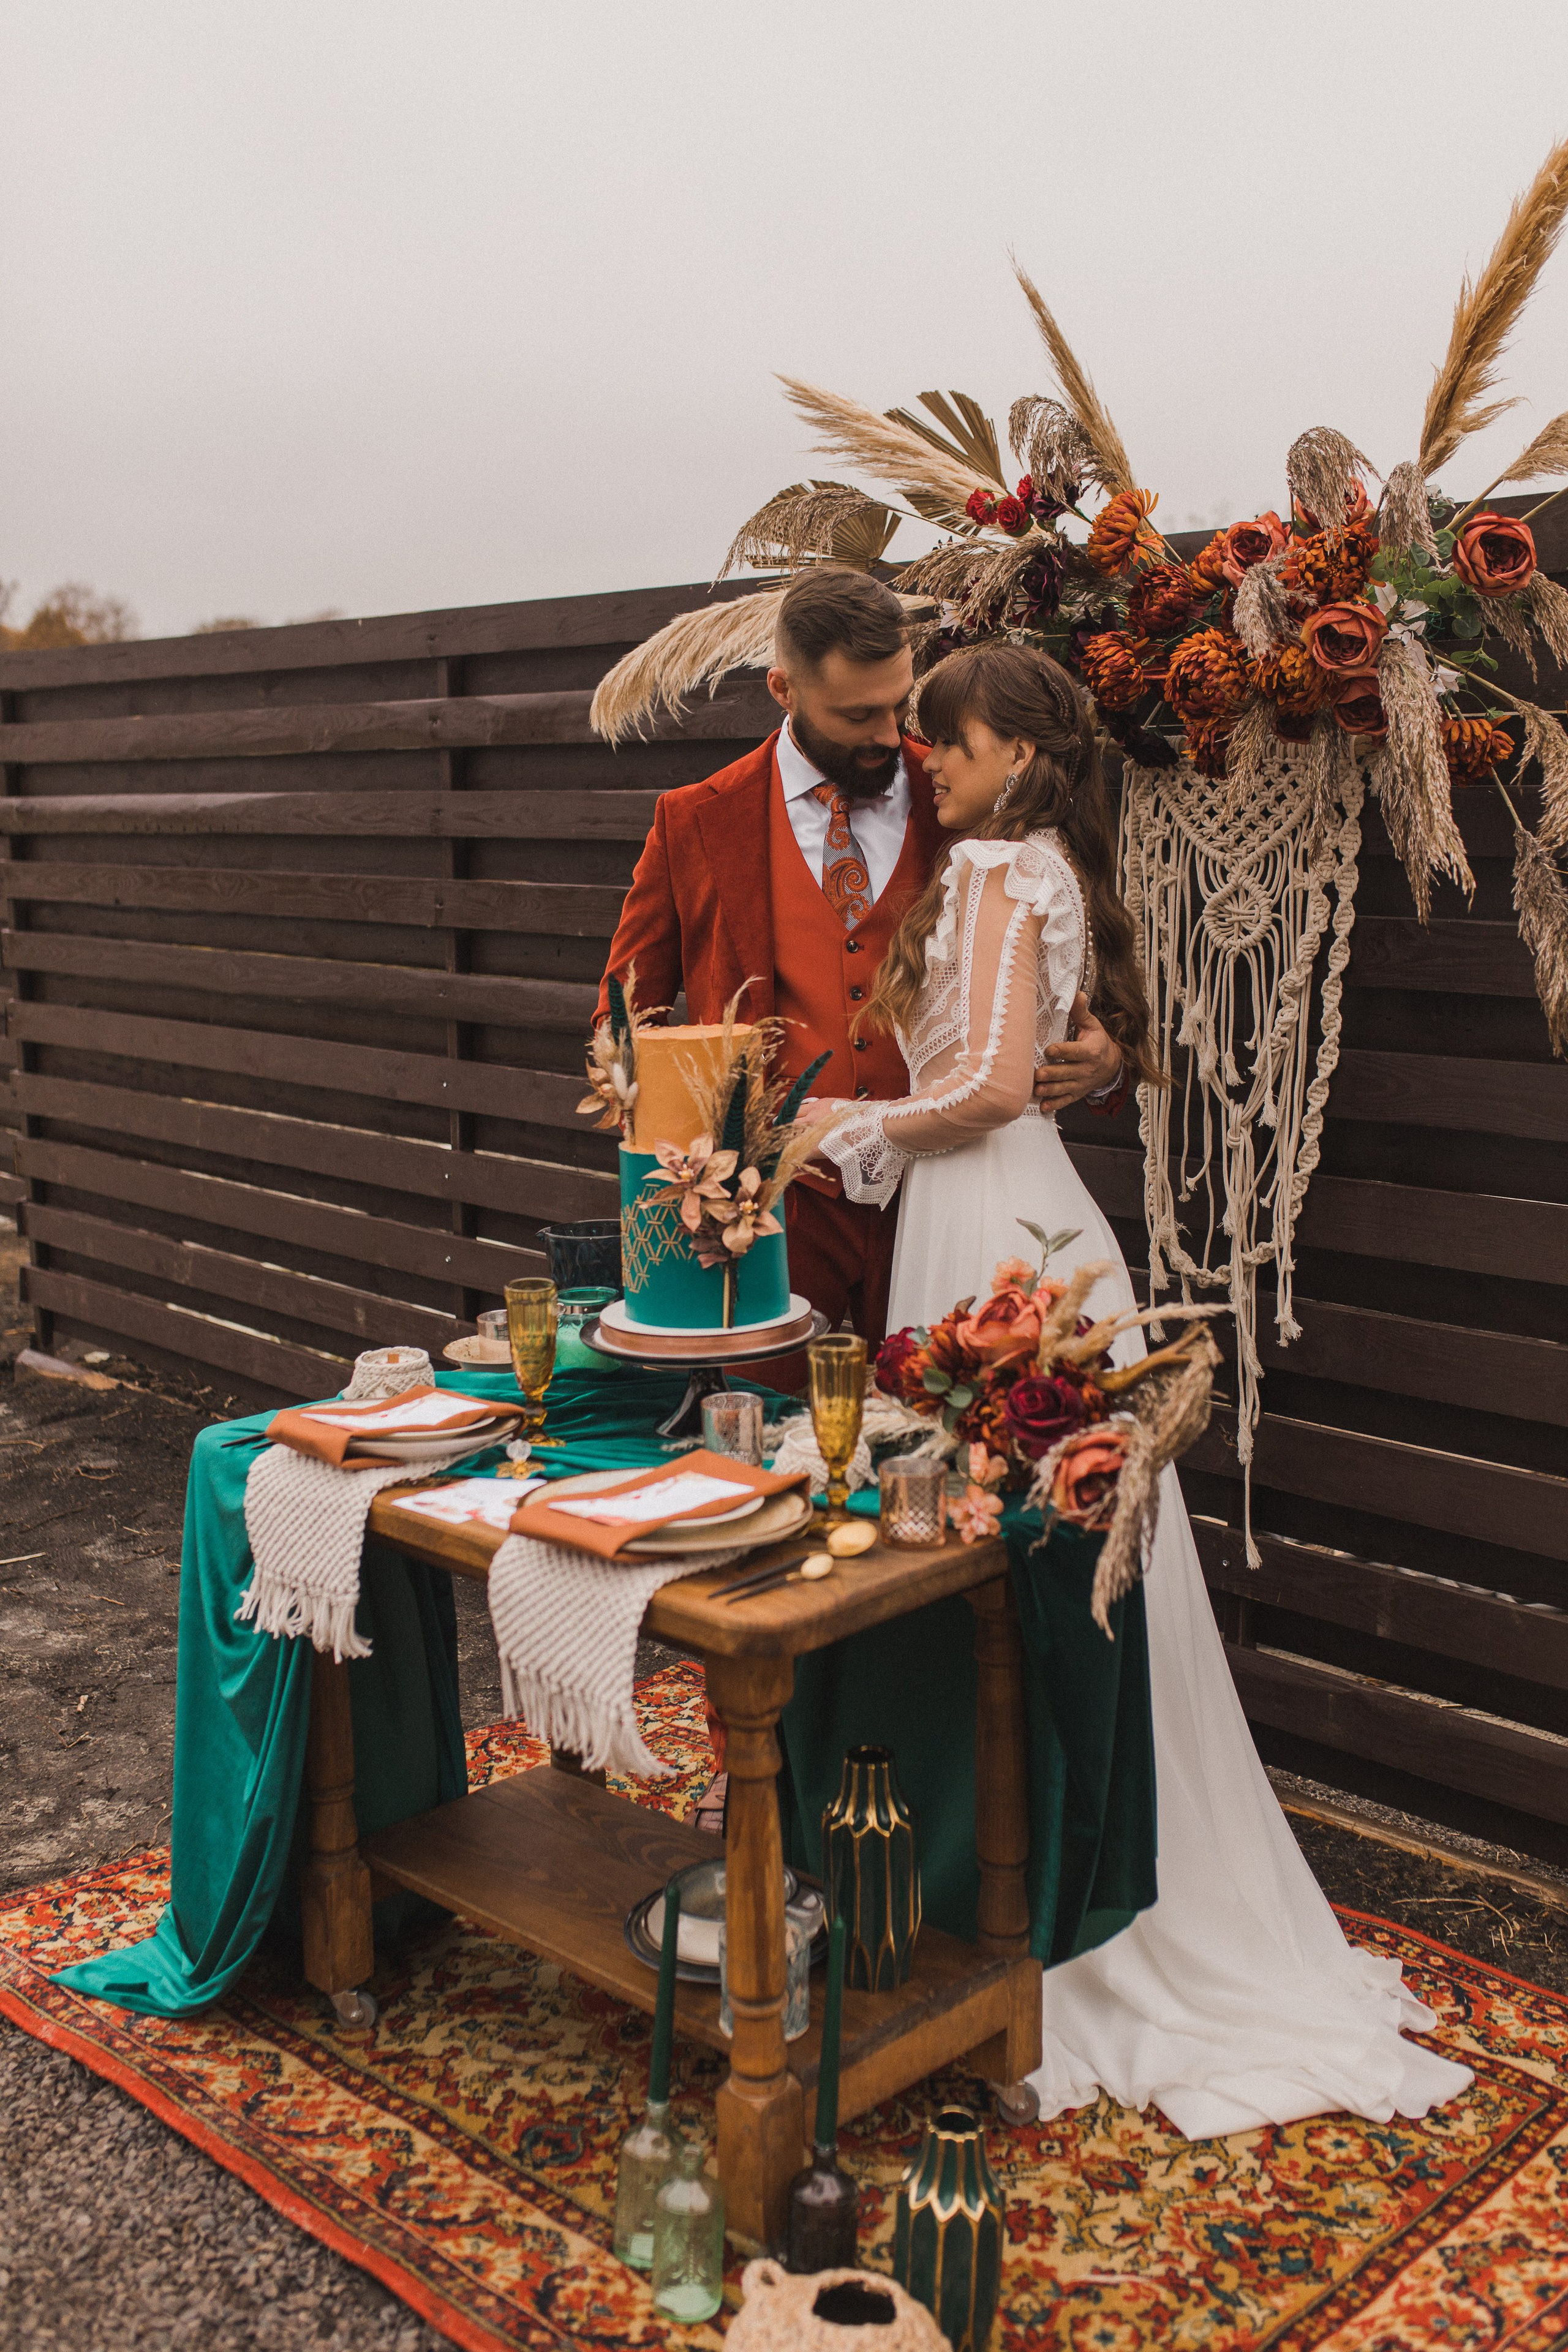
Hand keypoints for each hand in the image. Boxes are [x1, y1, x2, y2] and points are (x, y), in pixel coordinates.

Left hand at [1033, 995, 1122, 1112]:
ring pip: (1065, 1088)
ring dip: (1050, 1090)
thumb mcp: (1093, 1025)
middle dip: (1053, 1074)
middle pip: (1068, 1072)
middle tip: (1038, 1074)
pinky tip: (1044, 1107)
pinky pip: (1066, 1101)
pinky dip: (1055, 1105)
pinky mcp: (1077, 1093)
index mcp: (1091, 1051)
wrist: (1112, 1065)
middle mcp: (1087, 1069)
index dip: (1063, 1051)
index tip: (1049, 1050)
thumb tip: (1077, 994)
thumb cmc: (1097, 1042)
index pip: (1076, 1051)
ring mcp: (1082, 1083)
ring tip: (1037, 1090)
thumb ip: (1081, 1012)